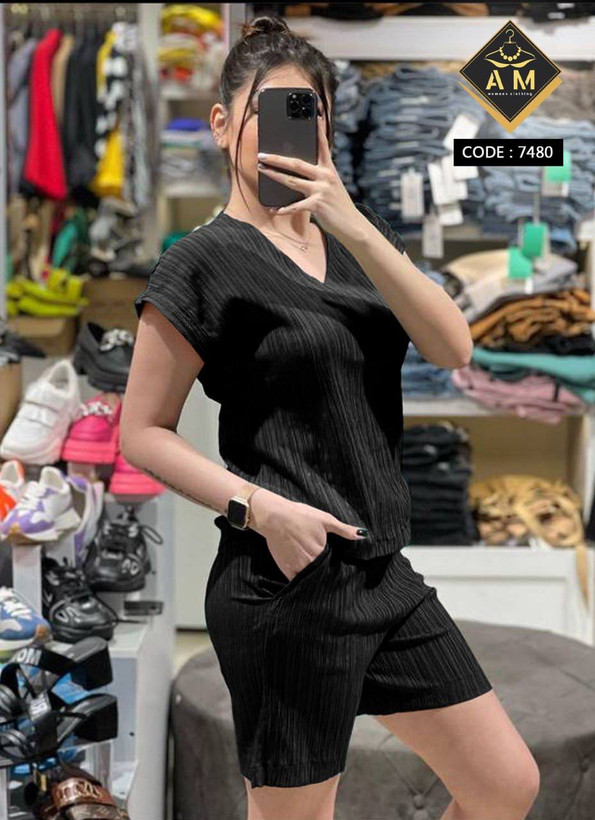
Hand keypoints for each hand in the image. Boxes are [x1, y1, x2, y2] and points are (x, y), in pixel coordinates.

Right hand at [249, 488, 367, 581]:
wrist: (274, 517)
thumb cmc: (300, 516)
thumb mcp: (325, 519)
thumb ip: (344, 530)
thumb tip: (364, 535)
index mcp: (322, 552)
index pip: (334, 565)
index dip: (337, 565)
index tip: (339, 566)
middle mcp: (310, 564)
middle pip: (323, 573)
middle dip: (327, 573)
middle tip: (330, 572)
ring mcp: (297, 568)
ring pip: (311, 579)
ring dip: (316, 578)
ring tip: (318, 575)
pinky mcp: (286, 571)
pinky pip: (298, 581)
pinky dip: (303, 580)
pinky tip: (306, 577)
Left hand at [256, 112, 360, 241]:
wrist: (352, 225)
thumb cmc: (338, 205)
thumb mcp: (331, 186)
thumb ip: (318, 177)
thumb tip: (297, 173)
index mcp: (329, 169)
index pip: (322, 145)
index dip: (318, 130)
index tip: (315, 114)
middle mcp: (325, 177)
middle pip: (297, 163)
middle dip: (277, 158)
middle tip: (262, 154)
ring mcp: (321, 190)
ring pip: (292, 181)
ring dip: (274, 175)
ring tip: (262, 170)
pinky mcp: (317, 205)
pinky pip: (295, 206)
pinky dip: (284, 209)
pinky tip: (274, 209)